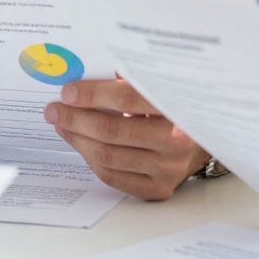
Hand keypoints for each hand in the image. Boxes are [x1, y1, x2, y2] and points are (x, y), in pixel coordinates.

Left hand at [43, 77, 204, 200]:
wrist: (204, 140)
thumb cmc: (176, 105)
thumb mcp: (163, 83)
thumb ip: (133, 76)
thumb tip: (84, 69)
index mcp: (180, 106)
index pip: (129, 98)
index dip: (94, 94)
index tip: (68, 90)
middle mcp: (178, 142)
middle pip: (113, 131)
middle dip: (76, 118)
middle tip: (54, 109)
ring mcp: (168, 169)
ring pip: (108, 156)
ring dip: (78, 138)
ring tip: (62, 124)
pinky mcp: (158, 189)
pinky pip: (113, 176)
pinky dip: (90, 158)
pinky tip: (80, 142)